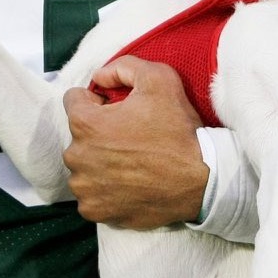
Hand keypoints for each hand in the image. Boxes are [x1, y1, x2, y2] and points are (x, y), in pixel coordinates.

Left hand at [62, 56, 207, 228]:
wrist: (202, 181)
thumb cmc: (179, 130)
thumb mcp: (159, 78)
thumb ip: (123, 67)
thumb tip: (99, 77)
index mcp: (85, 123)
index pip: (74, 100)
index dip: (98, 101)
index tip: (119, 111)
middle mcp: (76, 156)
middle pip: (78, 136)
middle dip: (98, 134)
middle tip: (131, 138)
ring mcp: (84, 188)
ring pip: (83, 166)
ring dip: (99, 163)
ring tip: (132, 163)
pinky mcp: (95, 210)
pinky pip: (91, 194)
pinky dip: (105, 189)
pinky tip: (130, 183)